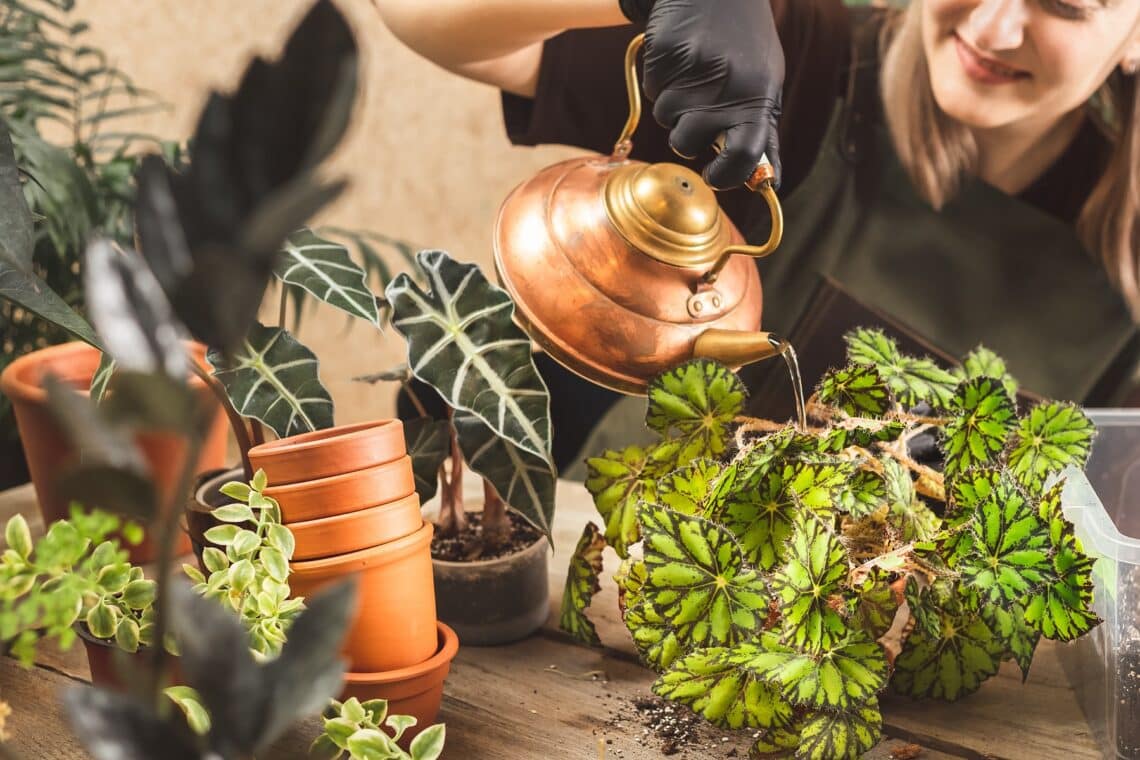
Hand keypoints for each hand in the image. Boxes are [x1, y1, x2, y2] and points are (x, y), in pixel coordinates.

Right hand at [619, 0, 784, 189]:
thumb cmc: (745, 43)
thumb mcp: (766, 84)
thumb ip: (764, 134)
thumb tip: (770, 183)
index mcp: (757, 97)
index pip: (744, 156)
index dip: (726, 176)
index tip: (715, 176)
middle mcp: (726, 87)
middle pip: (688, 143)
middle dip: (689, 134)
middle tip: (700, 108)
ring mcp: (692, 72)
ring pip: (666, 118)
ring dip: (674, 105)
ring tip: (694, 74)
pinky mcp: (664, 57)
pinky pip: (653, 91)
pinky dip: (663, 82)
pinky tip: (681, 58)